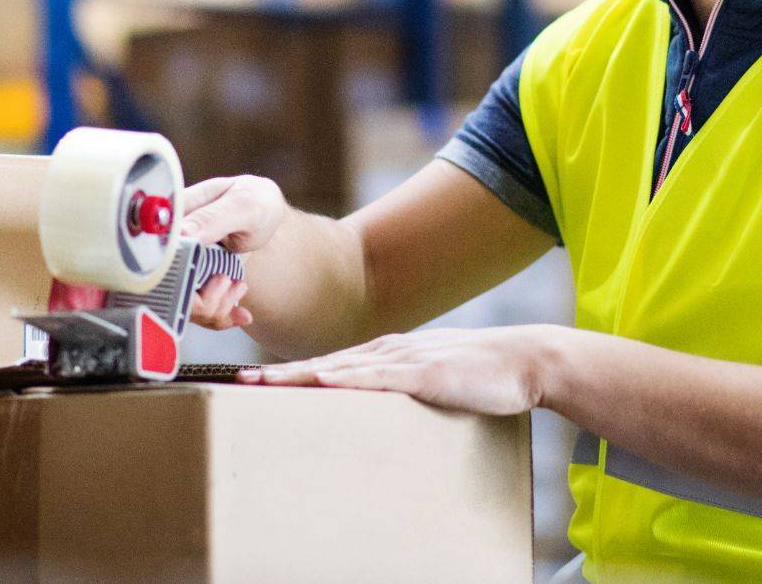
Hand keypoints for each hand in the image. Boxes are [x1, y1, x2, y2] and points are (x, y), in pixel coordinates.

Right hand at [180, 175, 286, 330]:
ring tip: (238, 286)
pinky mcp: (192, 281)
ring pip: (182, 305)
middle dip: (200, 300)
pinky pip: (197, 312)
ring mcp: (180, 264)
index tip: (209, 276)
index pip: (154, 255)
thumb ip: (213, 218)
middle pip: (165, 287)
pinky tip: (240, 313)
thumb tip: (182, 233)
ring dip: (216, 307)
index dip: (173, 275)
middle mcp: (171, 244)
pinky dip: (221, 317)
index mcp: (174, 217)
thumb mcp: (242, 206)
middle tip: (228, 281)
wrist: (264, 212)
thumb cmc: (254, 201)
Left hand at [238, 325, 562, 415]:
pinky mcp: (425, 372)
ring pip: (340, 367)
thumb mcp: (429, 383)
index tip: (253, 380)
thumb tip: (373, 410)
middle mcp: (387, 352)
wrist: (524, 360)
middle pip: (322, 364)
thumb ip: (400, 392)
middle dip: (279, 373)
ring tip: (261, 382)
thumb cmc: (479, 376)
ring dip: (299, 374)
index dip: (289, 373)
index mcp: (386, 355)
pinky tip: (321, 379)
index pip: (328, 366)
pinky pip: (378, 376)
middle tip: (236, 379)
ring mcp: (404, 359)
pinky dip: (346, 377)